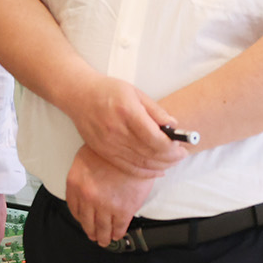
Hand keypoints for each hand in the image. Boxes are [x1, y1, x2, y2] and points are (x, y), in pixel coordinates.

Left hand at [63, 144, 157, 245]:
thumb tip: (84, 192)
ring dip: (103, 237)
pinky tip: (117, 235)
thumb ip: (82, 178)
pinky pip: (118, 226)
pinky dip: (117, 233)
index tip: (83, 222)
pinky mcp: (123, 209)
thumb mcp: (83, 161)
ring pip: (101, 227)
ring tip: (105, 240)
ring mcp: (105, 205)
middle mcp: (87, 197)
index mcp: (74, 185)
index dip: (80, 218)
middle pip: (86, 222)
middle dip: (90, 232)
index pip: (74, 208)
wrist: (131, 149)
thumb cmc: (108, 151)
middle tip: (94, 237)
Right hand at [67, 74, 186, 176]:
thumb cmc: (108, 91)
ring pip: (141, 163)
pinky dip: (145, 172)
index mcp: (127, 112)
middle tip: (182, 155)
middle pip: (150, 153)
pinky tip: (157, 170)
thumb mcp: (135, 93)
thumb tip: (174, 126)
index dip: (173, 146)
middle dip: (171, 157)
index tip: (183, 145)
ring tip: (172, 161)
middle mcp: (116, 130)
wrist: (78, 95)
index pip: (155, 138)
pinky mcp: (103, 151)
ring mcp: (108, 144)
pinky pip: (127, 168)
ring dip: (161, 165)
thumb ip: (156, 111)